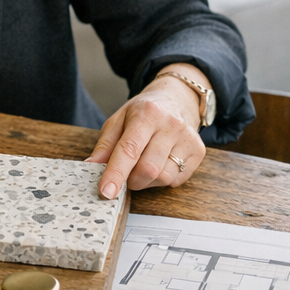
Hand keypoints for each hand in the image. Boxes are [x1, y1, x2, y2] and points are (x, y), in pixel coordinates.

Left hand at [87, 65, 209, 198]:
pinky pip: (176, 180)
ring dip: (146, 181)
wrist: (177, 98)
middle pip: (148, 169)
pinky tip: (160, 162)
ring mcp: (188, 138)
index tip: (106, 192)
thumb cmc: (144, 111)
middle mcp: (171, 124)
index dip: (116, 173)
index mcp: (148, 113)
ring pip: (163, 177)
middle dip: (131, 179)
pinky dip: (162, 179)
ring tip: (143, 164)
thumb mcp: (119, 119)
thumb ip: (105, 144)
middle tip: (125, 173)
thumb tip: (91, 166)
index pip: (129, 149)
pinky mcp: (198, 151)